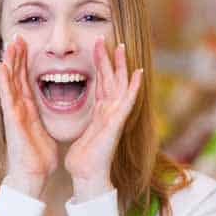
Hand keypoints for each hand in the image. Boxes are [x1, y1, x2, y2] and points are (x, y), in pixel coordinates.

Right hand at [0, 34, 57, 197]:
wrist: (33, 176)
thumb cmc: (39, 157)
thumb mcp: (45, 130)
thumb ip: (45, 117)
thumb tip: (54, 109)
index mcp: (28, 109)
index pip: (25, 80)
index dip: (25, 62)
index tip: (26, 44)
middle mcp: (18, 108)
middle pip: (16, 76)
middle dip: (16, 56)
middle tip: (16, 36)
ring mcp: (13, 113)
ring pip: (9, 82)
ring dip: (9, 62)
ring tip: (8, 44)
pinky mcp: (12, 119)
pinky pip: (7, 96)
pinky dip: (4, 80)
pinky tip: (2, 66)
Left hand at [65, 37, 142, 200]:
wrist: (88, 177)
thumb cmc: (83, 159)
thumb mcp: (82, 133)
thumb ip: (85, 122)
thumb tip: (78, 115)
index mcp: (100, 112)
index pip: (101, 83)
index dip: (100, 65)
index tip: (96, 47)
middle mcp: (109, 112)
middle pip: (111, 79)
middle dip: (109, 59)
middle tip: (107, 38)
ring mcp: (115, 117)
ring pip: (119, 86)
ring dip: (120, 66)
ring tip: (122, 48)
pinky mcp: (116, 123)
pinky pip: (126, 102)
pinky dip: (132, 87)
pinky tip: (137, 73)